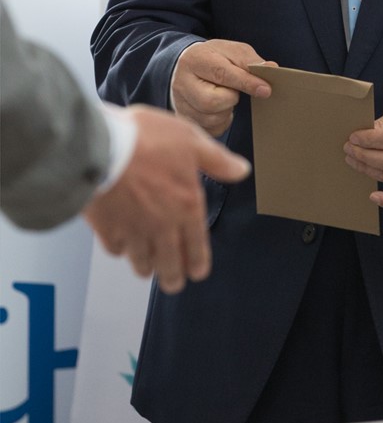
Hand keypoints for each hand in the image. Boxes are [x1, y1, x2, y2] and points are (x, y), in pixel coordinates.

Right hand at [83, 106, 249, 292]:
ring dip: (148, 266)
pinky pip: (116, 249)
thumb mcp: (191, 141)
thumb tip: (242, 171)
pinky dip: (120, 249)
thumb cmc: (146, 140)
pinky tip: (121, 245)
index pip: (197, 247)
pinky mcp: (107, 230)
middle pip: (170, 265)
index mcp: (187, 207)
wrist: (101, 148)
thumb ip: (216, 160)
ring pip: (143, 261)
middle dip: (174, 276)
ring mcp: (134, 231)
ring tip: (148, 268)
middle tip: (174, 282)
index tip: (197, 273)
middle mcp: (163, 226)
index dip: (198, 264)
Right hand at [171, 39, 274, 135]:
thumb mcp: (231, 51)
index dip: (246, 83)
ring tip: (225, 96)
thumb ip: (250, 61)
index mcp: (196, 60)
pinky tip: (220, 108)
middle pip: (212, 101)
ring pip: (213, 118)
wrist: (187, 69)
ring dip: (228, 110)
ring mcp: (182, 105)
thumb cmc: (214, 59)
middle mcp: (183, 84)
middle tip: (234, 90)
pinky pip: (212, 129)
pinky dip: (223, 120)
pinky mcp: (187, 121)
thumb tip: (271, 69)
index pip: (222, 73)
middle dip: (232, 98)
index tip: (266, 90)